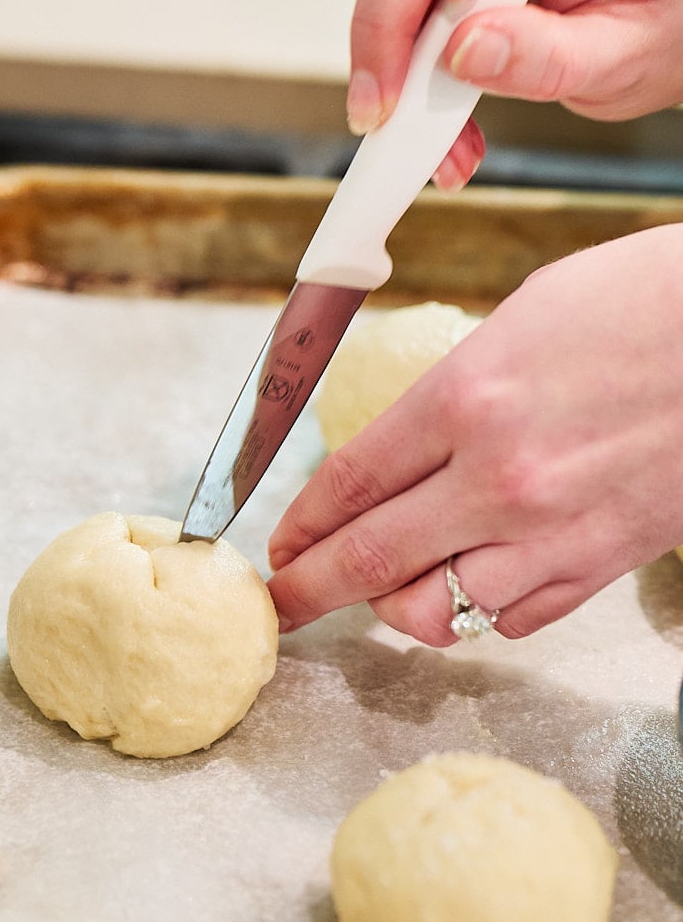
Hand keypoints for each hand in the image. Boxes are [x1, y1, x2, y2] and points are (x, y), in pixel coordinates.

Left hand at [267, 224, 682, 643]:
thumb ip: (454, 392)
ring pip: (438, 613)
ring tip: (389, 586)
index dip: (299, 524)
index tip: (276, 548)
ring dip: (397, 607)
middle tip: (278, 606)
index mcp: (468, 398)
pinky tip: (472, 582)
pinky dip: (480, 612)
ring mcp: (555, 531)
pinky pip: (515, 620)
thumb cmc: (647, 302)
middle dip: (308, 591)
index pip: (348, 484)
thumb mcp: (524, 318)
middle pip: (369, 561)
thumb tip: (407, 446)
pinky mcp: (604, 562)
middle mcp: (500, 477)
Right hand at [347, 0, 682, 188]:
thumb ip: (550, 55)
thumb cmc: (654, 21)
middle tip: (385, 107)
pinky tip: (441, 141)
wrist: (653, 36)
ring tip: (427, 145)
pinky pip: (394, 27)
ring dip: (389, 67)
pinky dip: (406, 92)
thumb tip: (463, 53)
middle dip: (388, 19)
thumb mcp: (622, 54)